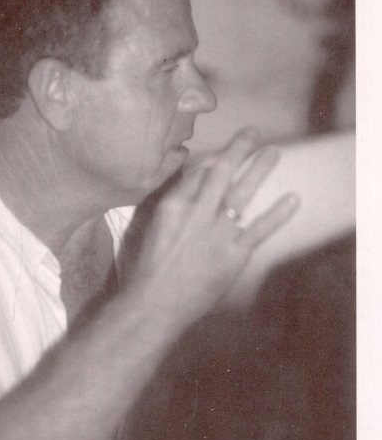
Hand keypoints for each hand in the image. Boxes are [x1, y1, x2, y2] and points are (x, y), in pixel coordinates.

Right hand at [124, 129, 298, 330]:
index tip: (225, 155)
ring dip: (260, 168)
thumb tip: (186, 184)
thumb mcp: (149, 228)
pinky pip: (260, 228)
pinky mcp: (233, 254)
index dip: (214, 160)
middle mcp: (196, 212)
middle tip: (253, 134)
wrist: (155, 305)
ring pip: (242, 191)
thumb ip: (170, 204)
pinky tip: (293, 199)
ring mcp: (217, 232)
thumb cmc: (147, 269)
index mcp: (172, 204)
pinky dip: (278, 214)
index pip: (198, 172)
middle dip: (239, 148)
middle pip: (221, 170)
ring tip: (273, 152)